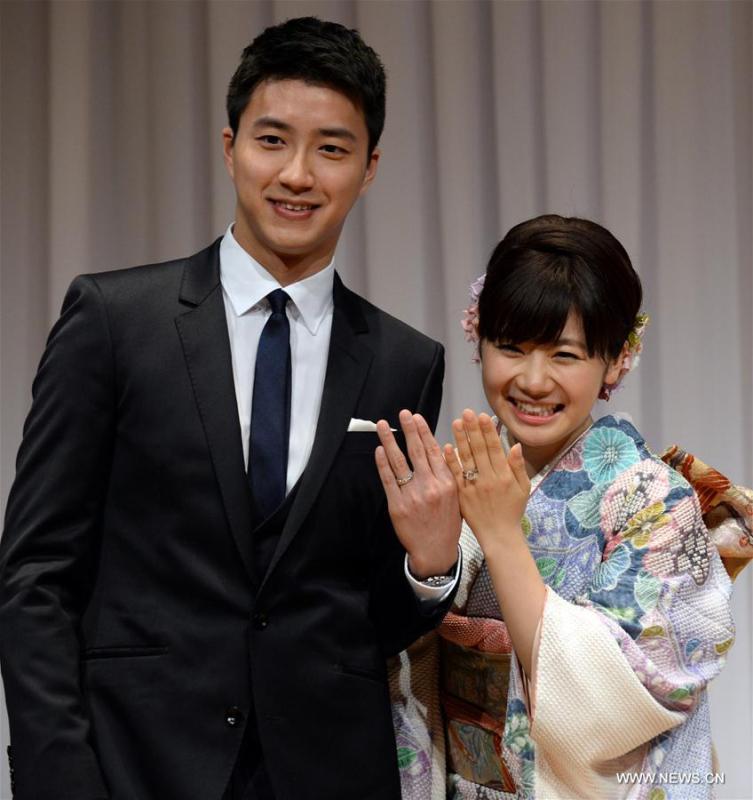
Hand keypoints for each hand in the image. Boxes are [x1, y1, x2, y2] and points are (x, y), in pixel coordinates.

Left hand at [375, 410, 460, 577]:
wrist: (435, 552)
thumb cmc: (447, 525)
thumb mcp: (457, 498)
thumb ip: (450, 475)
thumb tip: (444, 449)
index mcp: (447, 483)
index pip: (434, 451)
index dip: (424, 432)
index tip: (417, 418)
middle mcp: (430, 487)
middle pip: (417, 452)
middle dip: (408, 430)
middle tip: (402, 413)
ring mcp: (413, 496)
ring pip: (400, 462)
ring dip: (390, 441)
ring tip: (383, 426)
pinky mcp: (398, 506)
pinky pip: (389, 480)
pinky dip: (383, 464)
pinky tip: (379, 451)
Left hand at [443, 410, 529, 553]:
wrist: (499, 536)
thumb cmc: (512, 511)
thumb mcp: (523, 488)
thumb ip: (518, 467)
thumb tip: (515, 445)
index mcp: (504, 476)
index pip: (494, 449)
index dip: (488, 431)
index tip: (482, 416)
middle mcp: (488, 479)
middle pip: (479, 450)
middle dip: (472, 430)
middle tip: (466, 412)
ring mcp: (474, 487)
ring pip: (466, 460)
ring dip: (460, 440)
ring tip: (455, 422)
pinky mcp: (462, 495)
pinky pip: (455, 476)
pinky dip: (451, 461)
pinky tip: (446, 447)